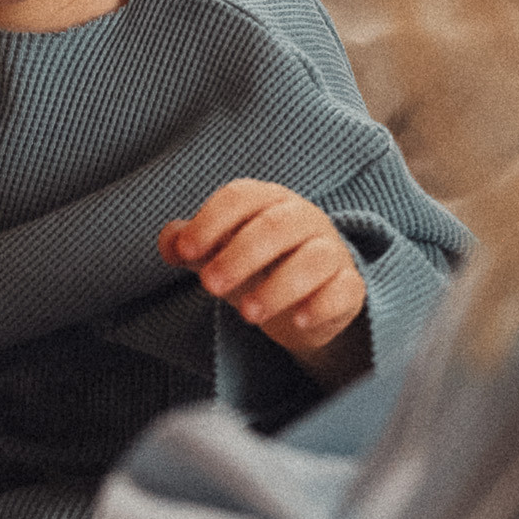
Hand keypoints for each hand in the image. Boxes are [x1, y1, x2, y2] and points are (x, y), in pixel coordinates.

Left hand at [161, 181, 366, 372]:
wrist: (303, 304)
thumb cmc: (256, 267)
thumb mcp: (218, 255)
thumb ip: (189, 245)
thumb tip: (170, 241)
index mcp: (267, 201)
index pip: (240, 198)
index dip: (211, 222)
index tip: (185, 252)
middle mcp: (303, 219)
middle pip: (275, 227)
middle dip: (239, 256)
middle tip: (209, 287)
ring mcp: (331, 251)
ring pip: (312, 260)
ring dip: (278, 287)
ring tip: (247, 314)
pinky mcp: (349, 286)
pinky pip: (342, 290)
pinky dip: (321, 305)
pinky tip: (297, 321)